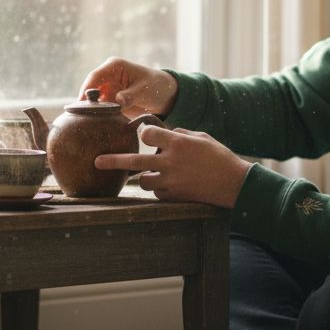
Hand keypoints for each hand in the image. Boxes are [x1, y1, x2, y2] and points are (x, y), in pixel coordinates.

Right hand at [79, 57, 178, 117]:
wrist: (165, 96)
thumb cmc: (156, 86)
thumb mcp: (145, 90)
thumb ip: (131, 95)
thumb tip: (118, 100)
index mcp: (114, 67)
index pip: (95, 77)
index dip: (86, 89)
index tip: (81, 103)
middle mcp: (107, 77)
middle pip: (89, 89)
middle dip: (85, 102)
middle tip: (82, 117)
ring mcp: (107, 90)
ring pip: (92, 101)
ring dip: (90, 111)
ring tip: (88, 123)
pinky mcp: (109, 102)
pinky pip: (99, 110)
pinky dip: (97, 117)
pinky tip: (95, 126)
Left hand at [96, 125, 251, 207]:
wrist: (234, 184)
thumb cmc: (219, 157)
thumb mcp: (201, 137)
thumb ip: (178, 135)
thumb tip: (163, 134)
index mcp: (177, 143)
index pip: (147, 133)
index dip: (144, 132)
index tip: (146, 134)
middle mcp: (170, 162)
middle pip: (133, 161)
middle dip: (112, 161)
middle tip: (96, 162)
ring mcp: (171, 182)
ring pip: (144, 179)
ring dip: (145, 176)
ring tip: (155, 173)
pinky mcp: (174, 197)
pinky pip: (158, 192)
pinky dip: (160, 188)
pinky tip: (173, 184)